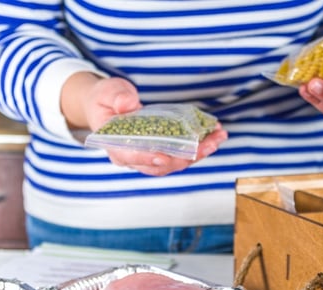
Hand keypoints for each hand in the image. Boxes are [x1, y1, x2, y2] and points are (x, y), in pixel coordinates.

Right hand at [62, 74, 227, 175]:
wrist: (106, 105)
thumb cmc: (105, 100)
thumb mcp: (107, 92)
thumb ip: (116, 98)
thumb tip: (128, 103)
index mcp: (115, 145)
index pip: (131, 156)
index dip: (147, 157)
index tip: (164, 156)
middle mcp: (132, 157)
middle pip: (160, 164)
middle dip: (186, 156)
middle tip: (207, 144)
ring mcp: (148, 157)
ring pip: (174, 163)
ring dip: (198, 154)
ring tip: (217, 139)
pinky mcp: (161, 152)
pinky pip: (180, 155)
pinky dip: (198, 148)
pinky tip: (213, 137)